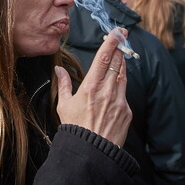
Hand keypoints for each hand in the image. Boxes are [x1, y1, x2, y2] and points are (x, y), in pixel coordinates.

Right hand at [55, 28, 131, 146]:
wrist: (92, 153)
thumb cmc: (75, 129)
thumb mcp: (64, 106)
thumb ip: (64, 85)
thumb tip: (58, 70)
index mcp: (91, 87)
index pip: (104, 58)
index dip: (112, 42)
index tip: (117, 32)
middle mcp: (107, 91)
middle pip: (117, 63)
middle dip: (119, 49)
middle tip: (121, 39)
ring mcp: (119, 101)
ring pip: (123, 76)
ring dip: (121, 65)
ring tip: (119, 58)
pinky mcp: (127, 111)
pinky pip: (125, 93)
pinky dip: (120, 87)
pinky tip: (115, 87)